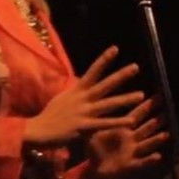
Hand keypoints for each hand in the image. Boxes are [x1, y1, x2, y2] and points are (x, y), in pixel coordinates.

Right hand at [24, 45, 143, 145]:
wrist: (37, 130)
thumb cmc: (49, 117)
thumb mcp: (62, 99)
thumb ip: (75, 93)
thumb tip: (81, 84)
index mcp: (77, 91)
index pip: (92, 71)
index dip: (104, 60)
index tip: (115, 48)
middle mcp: (82, 99)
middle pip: (104, 85)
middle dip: (120, 76)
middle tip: (136, 67)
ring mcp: (83, 113)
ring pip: (108, 104)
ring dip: (125, 99)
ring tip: (141, 95)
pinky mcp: (83, 127)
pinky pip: (104, 124)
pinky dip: (118, 122)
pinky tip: (131, 121)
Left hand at [86, 97, 168, 178]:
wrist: (94, 169)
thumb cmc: (95, 149)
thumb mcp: (92, 133)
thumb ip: (93, 120)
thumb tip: (87, 102)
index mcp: (122, 129)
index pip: (136, 115)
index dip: (146, 106)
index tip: (157, 95)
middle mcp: (131, 139)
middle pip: (147, 127)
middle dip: (157, 120)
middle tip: (168, 110)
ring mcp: (133, 152)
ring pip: (147, 144)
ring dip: (156, 139)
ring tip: (166, 134)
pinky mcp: (131, 165)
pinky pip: (142, 162)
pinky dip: (149, 160)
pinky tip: (158, 156)